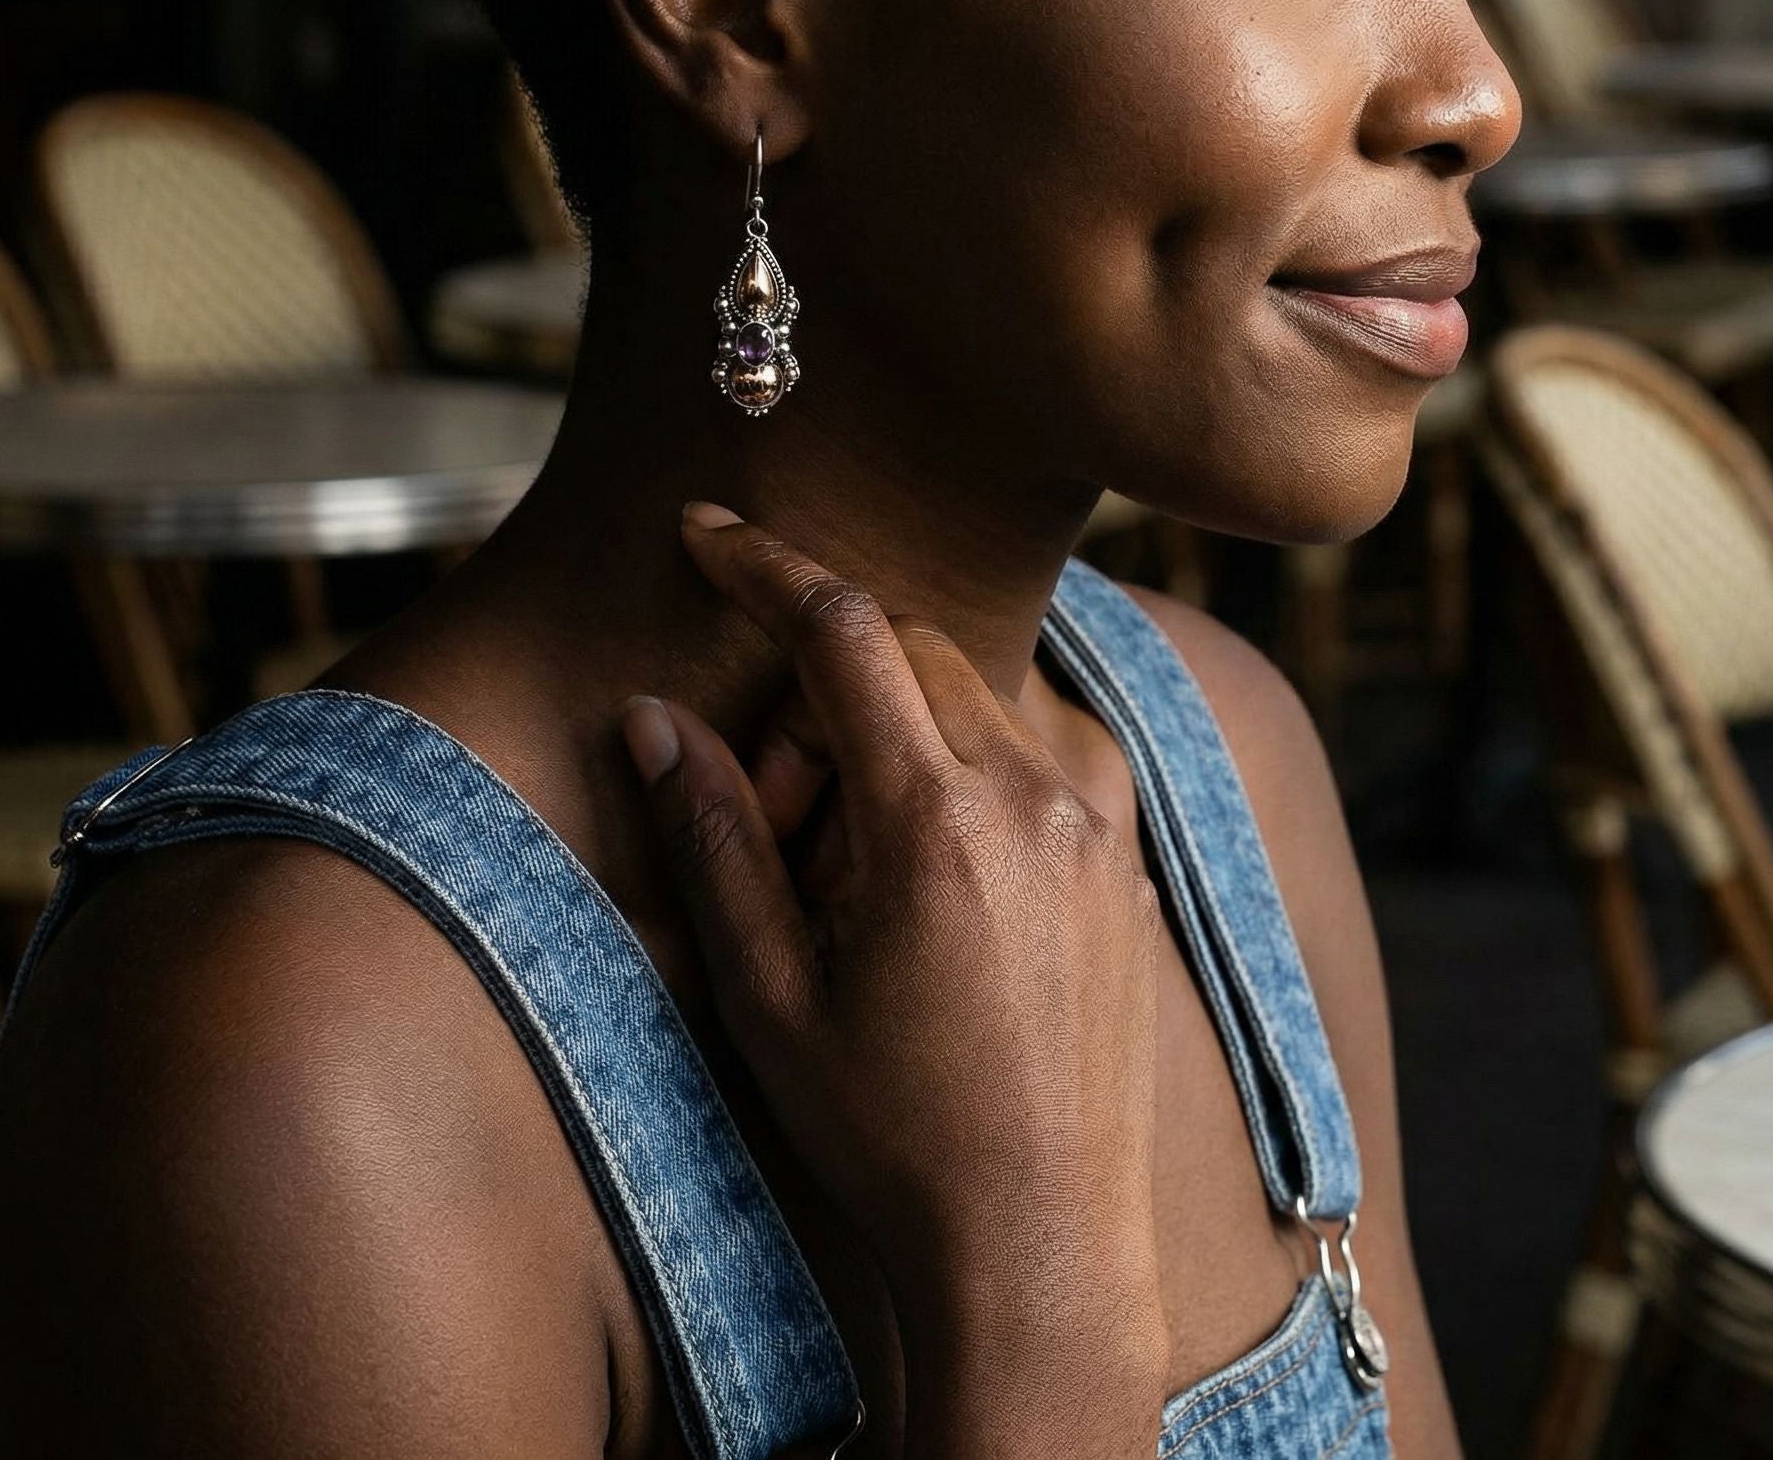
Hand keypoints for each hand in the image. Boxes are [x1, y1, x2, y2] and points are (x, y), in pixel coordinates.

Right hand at [619, 505, 1166, 1454]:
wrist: (1045, 1243)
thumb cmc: (896, 1132)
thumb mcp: (771, 992)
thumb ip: (713, 836)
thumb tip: (651, 717)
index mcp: (939, 817)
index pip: (844, 629)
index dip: (765, 564)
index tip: (707, 528)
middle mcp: (1036, 792)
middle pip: (910, 653)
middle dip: (823, 691)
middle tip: (780, 816)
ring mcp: (1094, 820)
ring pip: (970, 700)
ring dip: (893, 740)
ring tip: (854, 879)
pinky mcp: (1121, 854)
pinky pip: (1028, 753)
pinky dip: (960, 775)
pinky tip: (929, 893)